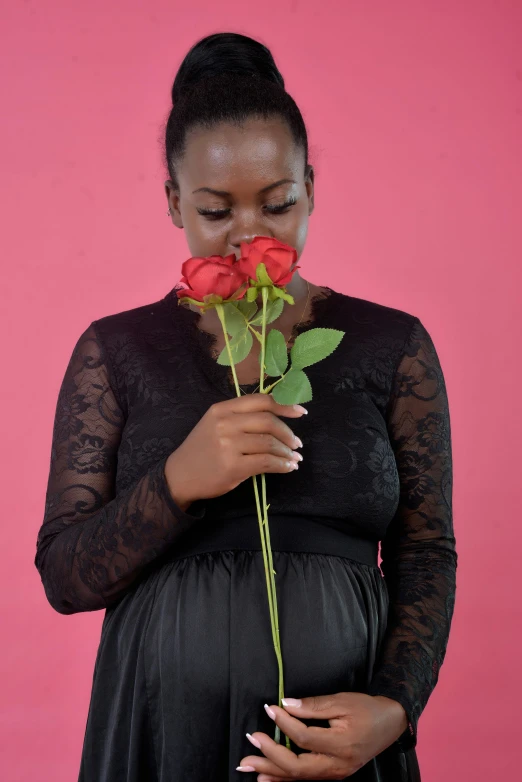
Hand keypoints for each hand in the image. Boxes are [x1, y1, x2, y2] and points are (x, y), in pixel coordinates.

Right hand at [164, 393, 306, 509]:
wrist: (179, 476)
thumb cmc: (202, 450)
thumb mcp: (215, 424)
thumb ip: (240, 417)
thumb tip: (277, 418)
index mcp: (222, 409)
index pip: (260, 401)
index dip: (285, 405)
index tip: (301, 412)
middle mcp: (225, 423)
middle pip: (268, 421)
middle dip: (288, 433)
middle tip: (297, 443)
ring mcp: (228, 445)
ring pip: (269, 443)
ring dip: (287, 451)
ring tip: (294, 457)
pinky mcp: (233, 466)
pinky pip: (266, 462)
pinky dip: (282, 465)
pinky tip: (288, 467)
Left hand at [237, 692, 407, 779]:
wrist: (391, 723)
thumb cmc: (367, 709)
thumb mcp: (342, 701)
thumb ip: (313, 706)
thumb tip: (287, 705)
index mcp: (341, 744)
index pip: (304, 737)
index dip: (284, 723)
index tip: (270, 708)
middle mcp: (337, 765)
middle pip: (297, 767)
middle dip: (270, 756)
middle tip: (251, 742)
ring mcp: (335, 773)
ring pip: (299, 777)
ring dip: (272, 771)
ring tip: (248, 766)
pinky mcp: (333, 774)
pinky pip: (306, 778)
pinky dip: (284, 777)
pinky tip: (266, 776)